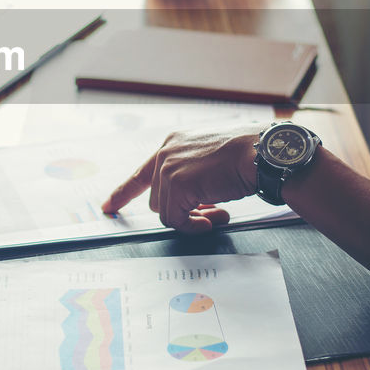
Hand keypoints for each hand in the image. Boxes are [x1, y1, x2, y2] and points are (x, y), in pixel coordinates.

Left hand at [102, 126, 260, 232]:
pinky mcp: (176, 185)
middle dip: (183, 210)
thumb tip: (193, 203)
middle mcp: (167, 152)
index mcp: (174, 142)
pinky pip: (176, 220)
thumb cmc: (249, 154)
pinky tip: (215, 218)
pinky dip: (194, 226)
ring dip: (192, 219)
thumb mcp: (213, 157)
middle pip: (158, 198)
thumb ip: (194, 174)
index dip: (124, 192)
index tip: (108, 206)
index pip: (142, 172)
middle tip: (212, 211)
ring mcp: (168, 168)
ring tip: (219, 213)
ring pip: (166, 212)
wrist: (261, 152)